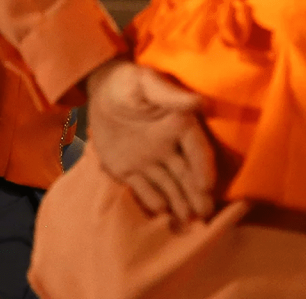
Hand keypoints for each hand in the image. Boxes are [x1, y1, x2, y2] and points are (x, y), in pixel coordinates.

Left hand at [85, 59, 216, 223]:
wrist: (98, 91)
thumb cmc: (126, 82)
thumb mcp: (145, 82)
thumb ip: (170, 94)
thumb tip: (201, 102)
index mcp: (179, 126)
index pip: (197, 151)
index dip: (204, 168)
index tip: (207, 187)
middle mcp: (169, 147)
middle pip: (187, 175)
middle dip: (197, 196)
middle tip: (203, 216)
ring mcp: (150, 161)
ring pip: (169, 186)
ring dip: (179, 204)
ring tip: (186, 223)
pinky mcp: (129, 170)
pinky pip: (143, 190)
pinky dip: (152, 202)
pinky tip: (160, 212)